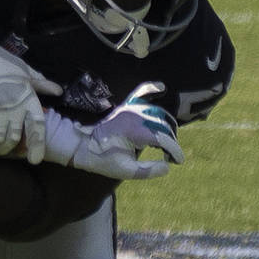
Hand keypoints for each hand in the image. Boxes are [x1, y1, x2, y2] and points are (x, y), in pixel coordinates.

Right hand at [0, 28, 60, 163]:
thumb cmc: (0, 62)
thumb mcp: (24, 71)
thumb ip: (40, 84)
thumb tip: (57, 90)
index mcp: (27, 99)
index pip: (36, 126)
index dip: (37, 145)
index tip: (34, 160)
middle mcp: (12, 108)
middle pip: (13, 138)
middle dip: (9, 149)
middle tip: (6, 151)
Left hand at [43, 83, 183, 179]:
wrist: (81, 146)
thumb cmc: (102, 160)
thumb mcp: (125, 171)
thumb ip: (148, 170)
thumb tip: (168, 166)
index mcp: (134, 132)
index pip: (164, 139)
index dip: (174, 151)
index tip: (177, 161)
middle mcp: (134, 116)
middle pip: (163, 126)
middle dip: (170, 141)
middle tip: (168, 156)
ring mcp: (129, 109)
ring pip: (157, 113)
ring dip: (166, 126)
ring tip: (166, 142)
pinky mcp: (125, 107)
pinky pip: (140, 94)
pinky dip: (151, 90)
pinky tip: (161, 87)